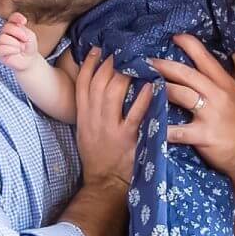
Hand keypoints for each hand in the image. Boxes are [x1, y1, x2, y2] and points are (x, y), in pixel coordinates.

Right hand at [0, 13, 38, 72]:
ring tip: (20, 48)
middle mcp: (4, 32)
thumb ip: (22, 29)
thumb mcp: (29, 36)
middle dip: (19, 33)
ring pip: (3, 38)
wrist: (29, 61)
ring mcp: (0, 42)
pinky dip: (12, 50)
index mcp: (12, 26)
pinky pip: (3, 48)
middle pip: (7, 27)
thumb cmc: (28, 48)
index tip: (24, 21)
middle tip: (24, 41)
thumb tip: (13, 29)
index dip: (17, 18)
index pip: (12, 18)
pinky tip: (16, 53)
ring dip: (16, 44)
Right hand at [74, 47, 151, 192]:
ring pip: (112, 93)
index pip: (82, 85)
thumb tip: (97, 88)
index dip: (88, 64)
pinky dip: (143, 98)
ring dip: (124, 74)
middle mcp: (94, 120)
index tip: (96, 50)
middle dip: (108, 63)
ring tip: (135, 61)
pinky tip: (152, 85)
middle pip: (98, 83)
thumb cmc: (98, 159)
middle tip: (121, 50)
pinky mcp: (127, 139)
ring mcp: (110, 129)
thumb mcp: (85, 133)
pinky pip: (135, 114)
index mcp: (83, 117)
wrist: (104, 185)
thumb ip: (90, 111)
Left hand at [150, 35, 234, 180]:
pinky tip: (148, 123)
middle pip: (187, 74)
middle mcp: (219, 95)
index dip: (189, 45)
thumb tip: (202, 67)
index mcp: (226, 84)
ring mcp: (212, 115)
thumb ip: (220, 84)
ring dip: (160, 89)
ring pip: (181, 95)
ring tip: (144, 86)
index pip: (206, 59)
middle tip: (146, 61)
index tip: (174, 36)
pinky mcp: (205, 136)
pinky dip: (162, 127)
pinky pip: (178, 130)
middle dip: (164, 65)